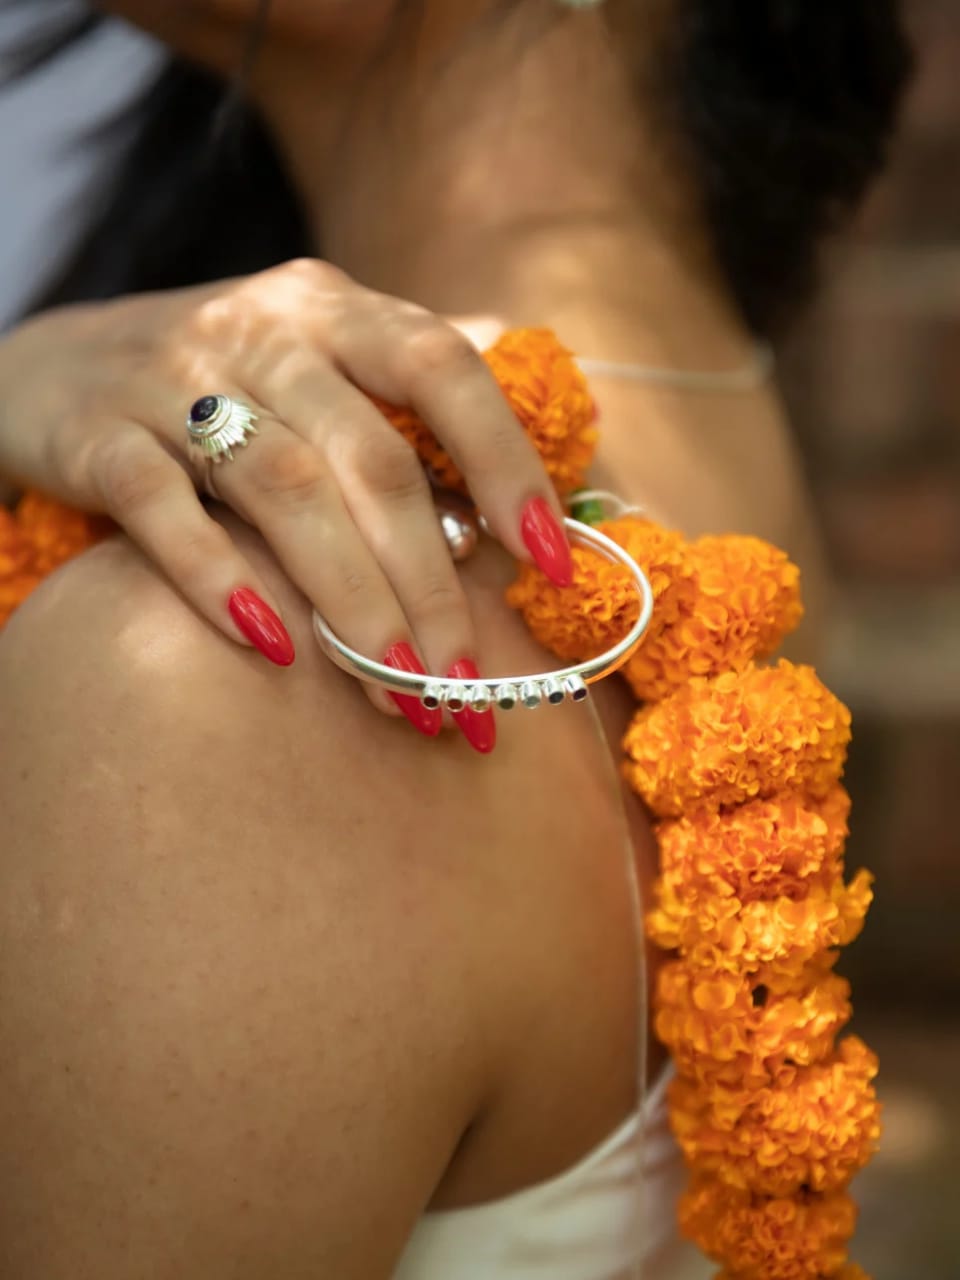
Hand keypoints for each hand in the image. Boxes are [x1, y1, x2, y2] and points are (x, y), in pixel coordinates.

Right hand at [0, 260, 572, 751]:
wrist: (51, 364)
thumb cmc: (221, 384)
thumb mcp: (317, 361)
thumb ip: (408, 401)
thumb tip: (528, 470)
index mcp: (333, 308)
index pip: (441, 368)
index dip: (505, 462)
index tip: (550, 562)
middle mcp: (262, 329)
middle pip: (370, 459)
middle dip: (430, 583)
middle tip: (463, 684)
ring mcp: (173, 377)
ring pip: (284, 489)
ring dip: (351, 599)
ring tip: (396, 688)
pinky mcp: (96, 433)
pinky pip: (163, 509)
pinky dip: (220, 578)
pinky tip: (271, 645)